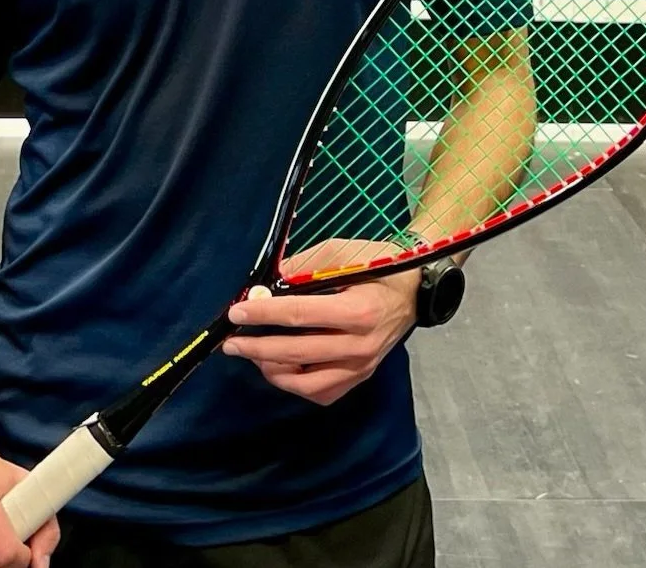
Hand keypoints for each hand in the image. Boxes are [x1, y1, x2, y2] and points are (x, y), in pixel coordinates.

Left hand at [222, 240, 419, 405]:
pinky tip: (281, 368)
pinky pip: (322, 393)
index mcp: (357, 311)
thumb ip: (302, 268)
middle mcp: (360, 345)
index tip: (236, 312)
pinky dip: (296, 384)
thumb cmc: (377, 265)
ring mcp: (362, 367)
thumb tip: (263, 288)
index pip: (298, 315)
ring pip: (307, 384)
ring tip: (254, 356)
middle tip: (232, 343)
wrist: (413, 290)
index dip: (263, 313)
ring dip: (274, 371)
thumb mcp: (341, 252)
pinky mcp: (360, 377)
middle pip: (297, 353)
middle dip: (257, 348)